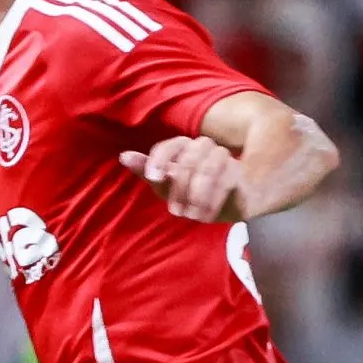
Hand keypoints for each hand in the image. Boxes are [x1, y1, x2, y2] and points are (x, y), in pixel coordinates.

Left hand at [121, 136, 245, 222]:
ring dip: (197, 194)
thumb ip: (147, 171)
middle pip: (189, 158)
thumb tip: (123, 156)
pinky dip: (212, 200)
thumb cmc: (197, 192)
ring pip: (208, 167)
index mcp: (185, 147)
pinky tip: (205, 217)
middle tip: (176, 212)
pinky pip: (225, 181)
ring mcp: (224, 158)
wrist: (236, 204)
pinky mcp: (240, 174)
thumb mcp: (168, 186)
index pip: (172, 145)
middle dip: (179, 187)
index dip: (160, 159)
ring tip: (191, 215)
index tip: (152, 177)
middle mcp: (205, 147)